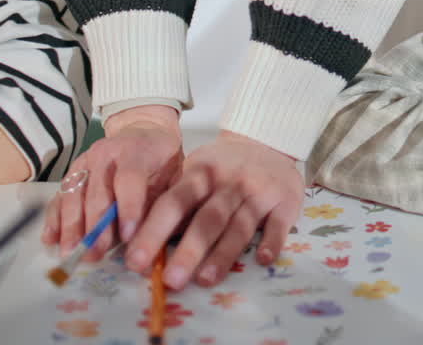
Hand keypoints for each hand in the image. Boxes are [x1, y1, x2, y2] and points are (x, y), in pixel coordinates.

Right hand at [42, 105, 182, 260]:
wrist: (143, 130)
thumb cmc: (162, 159)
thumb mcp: (172, 174)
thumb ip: (160, 202)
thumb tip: (151, 238)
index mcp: (135, 151)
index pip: (129, 180)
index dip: (128, 209)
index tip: (127, 237)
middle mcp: (105, 154)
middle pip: (97, 193)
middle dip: (95, 228)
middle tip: (94, 254)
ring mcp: (85, 161)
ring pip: (74, 196)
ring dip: (71, 228)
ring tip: (71, 253)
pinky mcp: (72, 170)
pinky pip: (61, 196)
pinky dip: (54, 218)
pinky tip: (50, 239)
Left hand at [125, 130, 303, 290]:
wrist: (267, 141)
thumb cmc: (223, 166)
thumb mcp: (196, 171)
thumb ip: (175, 201)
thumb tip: (141, 240)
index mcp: (201, 174)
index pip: (174, 203)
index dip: (154, 231)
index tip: (136, 261)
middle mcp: (230, 183)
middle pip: (207, 219)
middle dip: (188, 251)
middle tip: (170, 281)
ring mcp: (259, 192)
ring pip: (239, 225)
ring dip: (223, 254)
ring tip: (205, 280)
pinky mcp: (286, 202)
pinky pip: (279, 225)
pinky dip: (271, 242)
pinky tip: (262, 260)